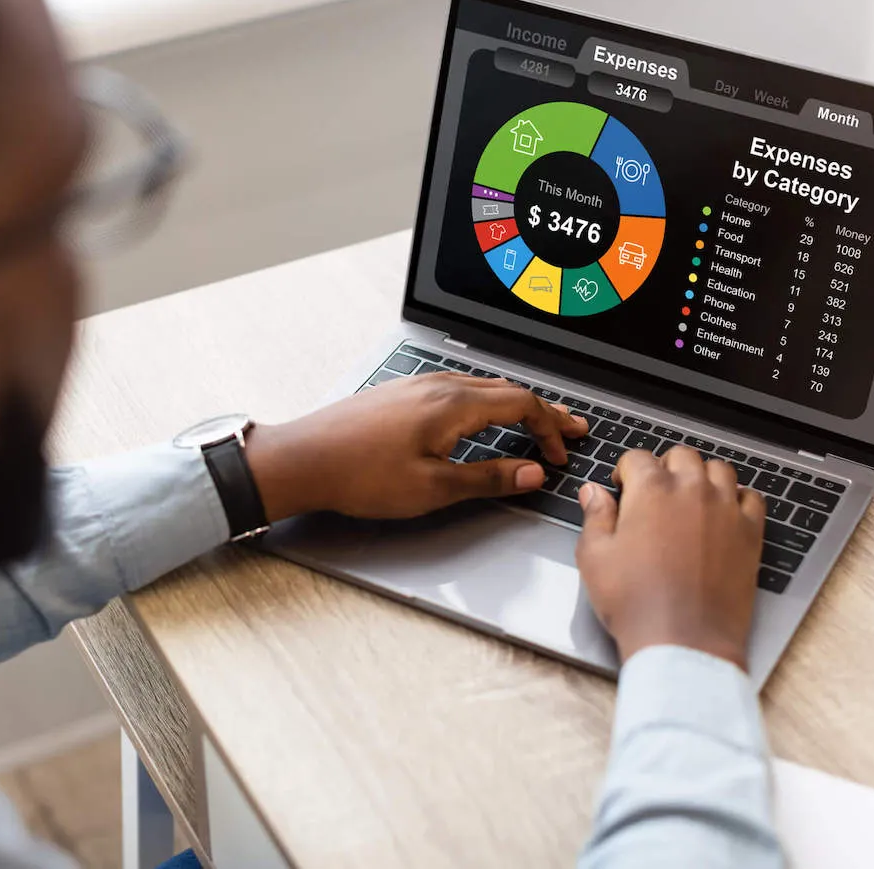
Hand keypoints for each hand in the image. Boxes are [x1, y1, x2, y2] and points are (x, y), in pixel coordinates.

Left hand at [243, 372, 588, 520]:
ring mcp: (417, 385)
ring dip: (515, 405)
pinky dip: (486, 403)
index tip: (558, 453)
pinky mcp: (401, 394)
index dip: (549, 427)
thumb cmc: (360, 475)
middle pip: (507, 389)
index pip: (521, 403)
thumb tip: (531, 473)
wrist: (303, 459)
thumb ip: (487, 478)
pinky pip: (458, 389)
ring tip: (534, 422)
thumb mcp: (433, 488)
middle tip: (570, 428)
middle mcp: (438, 386)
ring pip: (482, 387)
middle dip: (542, 410)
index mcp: (452, 404)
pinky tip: (482, 418)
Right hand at [574, 445, 765, 669]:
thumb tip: (593, 492)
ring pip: (719, 469)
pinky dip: (738, 498)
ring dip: (702, 476)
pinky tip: (725, 513)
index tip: (622, 486)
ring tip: (690, 497)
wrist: (683, 641)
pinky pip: (752, 498)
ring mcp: (726, 510)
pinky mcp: (750, 534)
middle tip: (654, 492)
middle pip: (682, 456)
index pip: (638, 457)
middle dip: (665, 467)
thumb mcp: (595, 557)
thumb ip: (595, 516)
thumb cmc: (636, 603)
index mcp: (651, 491)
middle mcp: (692, 491)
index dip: (626, 471)